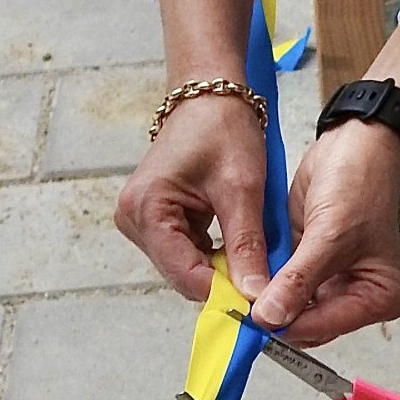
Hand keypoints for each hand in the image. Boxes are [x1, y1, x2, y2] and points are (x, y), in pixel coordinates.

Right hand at [115, 91, 273, 307]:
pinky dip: (214, 255)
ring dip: (220, 269)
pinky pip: (187, 252)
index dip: (223, 294)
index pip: (184, 275)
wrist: (210, 95)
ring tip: (255, 261)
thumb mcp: (242, 189)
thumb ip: (246, 247)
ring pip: (186, 267)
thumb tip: (255, 297)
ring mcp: (142, 220)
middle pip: (182, 275)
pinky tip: (238, 248)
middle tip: (264, 286)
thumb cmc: (221, 128)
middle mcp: (134, 219)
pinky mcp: (155, 219)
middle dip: (223, 282)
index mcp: (146, 210)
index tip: (260, 305)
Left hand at [249, 124, 399, 344]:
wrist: (354, 144)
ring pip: (289, 307)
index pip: (325, 326)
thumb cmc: (361, 184)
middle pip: (307, 323)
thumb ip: (299, 280)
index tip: (252, 317)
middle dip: (275, 314)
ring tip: (238, 290)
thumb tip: (270, 318)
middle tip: (238, 305)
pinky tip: (244, 274)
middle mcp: (356, 296)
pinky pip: (279, 284)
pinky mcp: (307, 266)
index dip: (288, 324)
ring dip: (265, 298)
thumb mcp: (330, 235)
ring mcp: (330, 282)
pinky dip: (263, 280)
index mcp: (379, 298)